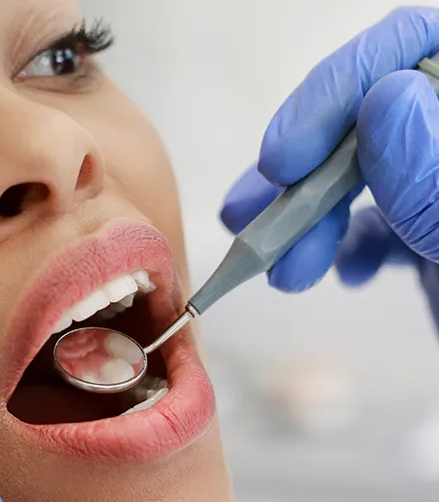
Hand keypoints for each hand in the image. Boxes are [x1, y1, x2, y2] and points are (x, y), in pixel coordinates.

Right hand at [220, 6, 438, 328]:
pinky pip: (378, 221)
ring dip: (305, 217)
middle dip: (307, 175)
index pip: (420, 45)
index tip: (284, 159)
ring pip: (362, 171)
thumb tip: (384, 100)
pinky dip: (343, 248)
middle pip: (374, 115)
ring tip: (277, 266)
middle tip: (259, 228)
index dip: (339, 89)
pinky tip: (340, 277)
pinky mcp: (435, 232)